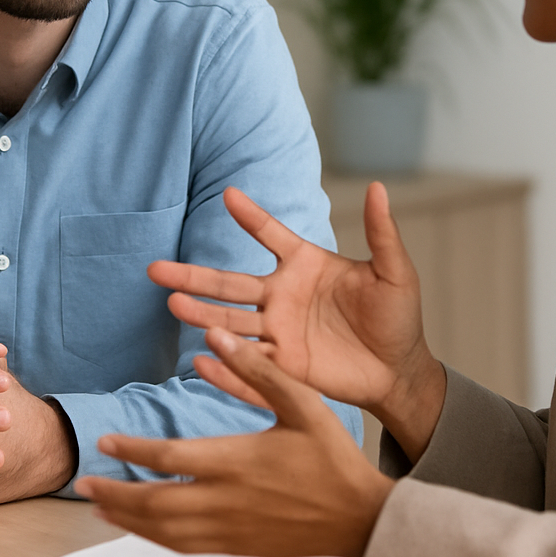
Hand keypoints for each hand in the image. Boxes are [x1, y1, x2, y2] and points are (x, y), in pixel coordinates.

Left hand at [76, 327, 394, 556]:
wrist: (360, 516)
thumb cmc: (334, 460)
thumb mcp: (302, 403)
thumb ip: (258, 370)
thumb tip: (218, 338)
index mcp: (237, 461)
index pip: (168, 458)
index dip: (131, 451)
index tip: (107, 442)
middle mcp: (226, 500)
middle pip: (154, 502)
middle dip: (115, 493)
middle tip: (85, 482)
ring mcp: (229, 529)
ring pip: (163, 530)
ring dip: (127, 519)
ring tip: (101, 506)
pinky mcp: (237, 547)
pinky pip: (184, 547)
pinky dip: (154, 539)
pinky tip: (143, 530)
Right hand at [148, 184, 445, 458]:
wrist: (399, 370)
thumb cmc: (398, 317)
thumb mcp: (395, 272)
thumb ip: (381, 233)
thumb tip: (379, 186)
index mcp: (306, 265)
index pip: (270, 234)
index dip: (250, 216)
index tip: (228, 195)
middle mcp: (282, 295)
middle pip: (229, 283)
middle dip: (193, 276)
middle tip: (156, 270)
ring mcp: (277, 331)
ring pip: (229, 321)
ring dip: (200, 314)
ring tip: (172, 305)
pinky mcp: (282, 365)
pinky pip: (246, 360)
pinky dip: (223, 358)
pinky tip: (199, 355)